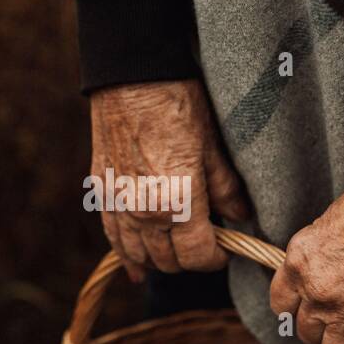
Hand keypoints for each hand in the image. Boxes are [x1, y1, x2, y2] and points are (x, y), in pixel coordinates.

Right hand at [89, 80, 249, 281]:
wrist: (130, 75)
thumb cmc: (176, 104)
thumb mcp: (211, 146)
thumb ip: (225, 189)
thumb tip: (240, 216)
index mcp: (178, 203)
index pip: (198, 256)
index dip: (215, 259)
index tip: (224, 251)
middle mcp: (144, 212)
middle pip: (169, 262)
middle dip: (189, 260)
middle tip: (204, 246)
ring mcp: (119, 205)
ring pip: (139, 256)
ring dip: (159, 261)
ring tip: (175, 253)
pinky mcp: (102, 192)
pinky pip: (113, 238)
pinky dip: (126, 255)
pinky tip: (136, 268)